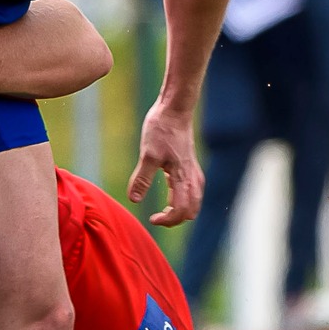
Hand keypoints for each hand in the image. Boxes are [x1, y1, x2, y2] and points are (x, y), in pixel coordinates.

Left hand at [128, 100, 202, 226]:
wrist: (175, 109)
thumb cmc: (162, 129)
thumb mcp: (148, 155)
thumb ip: (142, 179)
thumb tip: (134, 200)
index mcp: (182, 177)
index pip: (181, 210)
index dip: (168, 220)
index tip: (152, 218)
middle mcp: (192, 177)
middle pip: (191, 210)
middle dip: (176, 219)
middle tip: (158, 217)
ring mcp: (193, 171)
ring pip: (194, 201)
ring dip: (181, 209)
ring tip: (164, 209)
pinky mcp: (190, 164)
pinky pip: (192, 190)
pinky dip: (183, 198)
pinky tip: (170, 191)